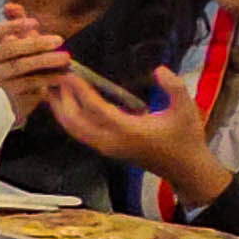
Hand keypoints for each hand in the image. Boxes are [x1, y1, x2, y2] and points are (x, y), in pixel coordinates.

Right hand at [0, 5, 71, 121]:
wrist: (12, 97)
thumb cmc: (17, 62)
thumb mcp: (18, 40)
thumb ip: (16, 22)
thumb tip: (11, 5)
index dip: (13, 25)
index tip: (36, 22)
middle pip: (8, 49)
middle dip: (34, 43)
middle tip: (59, 40)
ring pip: (18, 67)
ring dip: (44, 61)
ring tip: (65, 58)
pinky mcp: (6, 94)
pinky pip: (27, 84)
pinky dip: (47, 78)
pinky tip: (62, 74)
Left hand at [41, 62, 219, 201]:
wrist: (185, 169)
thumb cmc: (187, 138)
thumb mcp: (187, 109)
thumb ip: (175, 87)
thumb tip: (158, 69)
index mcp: (129, 131)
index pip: (96, 109)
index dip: (80, 91)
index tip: (69, 74)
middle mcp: (112, 142)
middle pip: (75, 122)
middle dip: (62, 99)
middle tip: (53, 77)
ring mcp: (107, 148)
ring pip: (74, 130)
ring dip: (61, 109)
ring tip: (51, 89)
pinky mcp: (106, 150)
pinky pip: (80, 134)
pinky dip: (69, 118)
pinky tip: (65, 103)